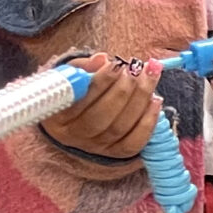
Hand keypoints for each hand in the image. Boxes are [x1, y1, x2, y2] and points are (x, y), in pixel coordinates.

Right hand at [40, 54, 160, 165]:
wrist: (78, 116)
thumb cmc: (75, 91)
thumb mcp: (71, 75)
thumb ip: (83, 67)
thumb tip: (101, 59)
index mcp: (55, 115)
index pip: (79, 101)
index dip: (100, 82)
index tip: (117, 64)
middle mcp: (73, 135)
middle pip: (101, 116)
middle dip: (123, 90)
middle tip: (136, 70)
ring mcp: (94, 146)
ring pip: (119, 127)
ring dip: (140, 99)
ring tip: (150, 77)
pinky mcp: (114, 153)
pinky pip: (134, 142)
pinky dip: (148, 122)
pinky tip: (156, 101)